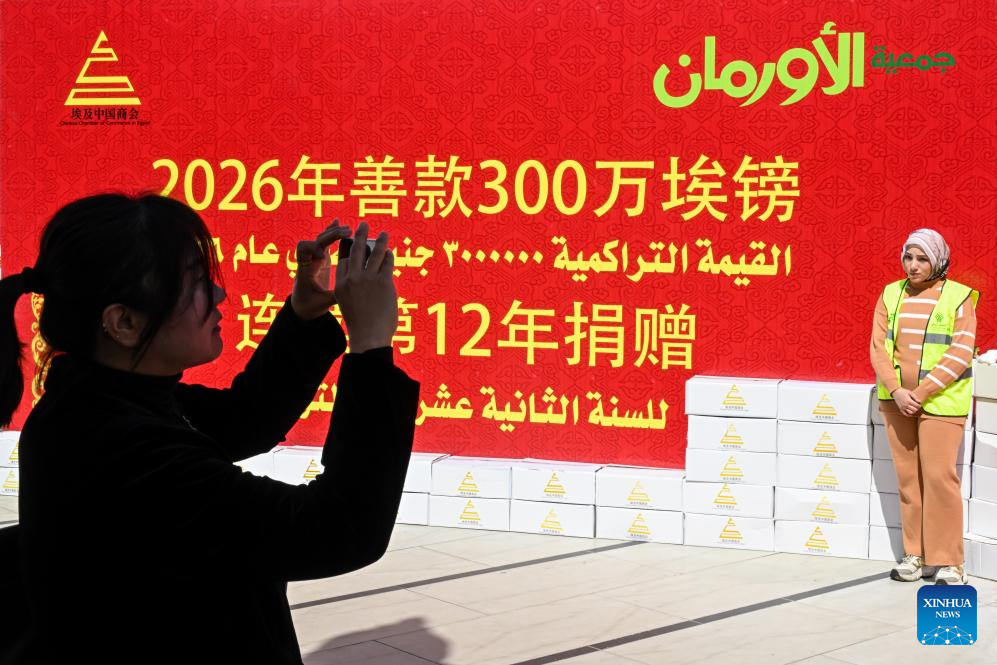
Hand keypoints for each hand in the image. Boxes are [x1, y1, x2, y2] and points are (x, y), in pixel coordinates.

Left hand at [290, 221, 352, 319]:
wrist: (302, 306)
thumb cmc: (310, 306)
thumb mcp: (323, 304)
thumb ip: (336, 297)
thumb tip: (352, 295)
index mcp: (306, 270)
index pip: (303, 249)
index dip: (313, 247)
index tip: (324, 255)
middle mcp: (309, 260)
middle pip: (316, 240)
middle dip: (330, 235)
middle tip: (347, 233)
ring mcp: (315, 258)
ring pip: (322, 238)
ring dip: (334, 232)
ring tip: (349, 230)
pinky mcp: (321, 259)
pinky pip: (326, 241)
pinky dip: (332, 232)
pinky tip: (339, 223)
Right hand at [333, 222, 397, 352]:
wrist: (369, 336)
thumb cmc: (360, 323)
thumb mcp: (348, 304)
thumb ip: (350, 289)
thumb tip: (360, 277)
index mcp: (340, 284)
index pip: (344, 262)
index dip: (350, 252)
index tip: (354, 245)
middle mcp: (352, 279)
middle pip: (356, 251)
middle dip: (361, 236)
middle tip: (363, 225)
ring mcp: (368, 279)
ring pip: (374, 254)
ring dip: (380, 241)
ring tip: (384, 234)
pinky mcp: (383, 282)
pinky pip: (387, 263)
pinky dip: (389, 256)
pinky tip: (390, 252)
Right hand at [893, 388, 920, 416]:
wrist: (896, 392)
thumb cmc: (903, 392)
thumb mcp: (910, 393)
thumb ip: (915, 397)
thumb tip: (920, 402)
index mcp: (909, 401)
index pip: (917, 406)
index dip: (919, 405)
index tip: (919, 404)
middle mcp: (906, 405)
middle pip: (915, 410)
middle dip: (917, 408)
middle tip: (916, 406)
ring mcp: (903, 408)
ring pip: (911, 413)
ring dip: (913, 411)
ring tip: (914, 408)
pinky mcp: (900, 409)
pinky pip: (905, 414)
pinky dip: (909, 415)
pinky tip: (911, 413)